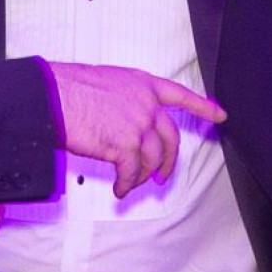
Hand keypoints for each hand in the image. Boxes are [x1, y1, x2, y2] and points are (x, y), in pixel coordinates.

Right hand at [48, 63, 225, 198]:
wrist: (52, 96)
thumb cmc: (69, 88)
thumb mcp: (107, 82)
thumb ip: (126, 100)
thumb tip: (126, 121)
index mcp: (143, 84)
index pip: (181, 95)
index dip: (202, 107)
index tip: (219, 115)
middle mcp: (146, 104)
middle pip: (170, 138)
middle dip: (169, 161)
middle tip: (163, 175)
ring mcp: (138, 125)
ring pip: (153, 159)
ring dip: (143, 176)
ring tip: (130, 184)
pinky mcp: (124, 146)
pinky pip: (132, 172)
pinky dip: (127, 184)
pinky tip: (120, 188)